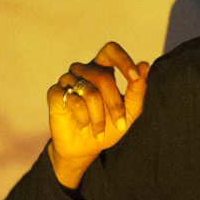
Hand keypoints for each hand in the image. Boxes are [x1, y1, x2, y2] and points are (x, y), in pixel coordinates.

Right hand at [47, 42, 148, 184]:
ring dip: (99, 117)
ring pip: (89, 92)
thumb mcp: (129, 112)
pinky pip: (73, 101)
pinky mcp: (55, 93)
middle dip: (115, 104)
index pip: (111, 50)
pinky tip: (83, 125)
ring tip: (99, 131)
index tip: (135, 78)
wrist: (85, 149)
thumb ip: (137, 90)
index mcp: (102, 69)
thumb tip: (144, 64)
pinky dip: (83, 118)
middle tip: (120, 124)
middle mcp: (83, 70)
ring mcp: (67, 80)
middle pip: (103, 77)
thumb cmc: (108, 128)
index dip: (123, 60)